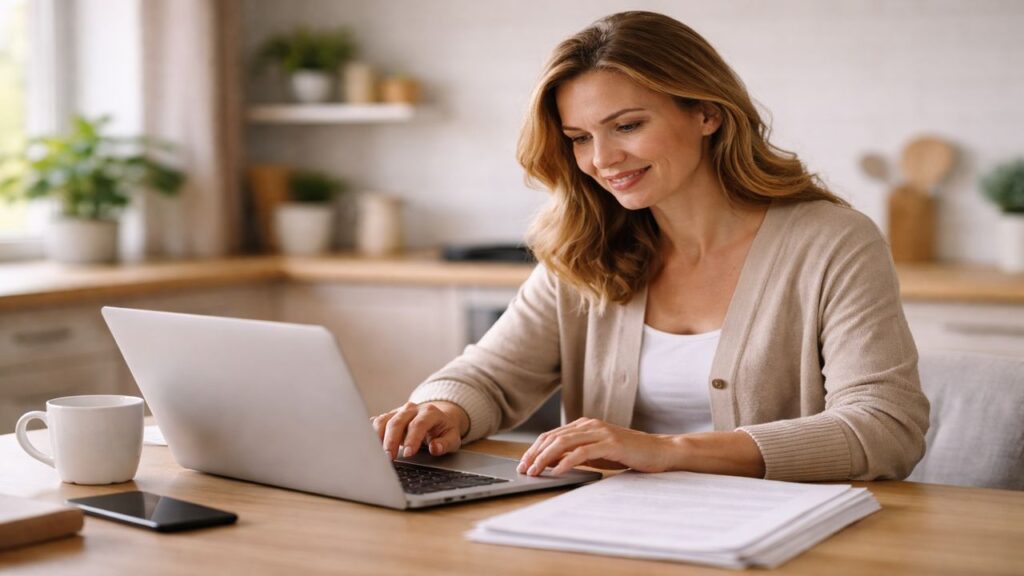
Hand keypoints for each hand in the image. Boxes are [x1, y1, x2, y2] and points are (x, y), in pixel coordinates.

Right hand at [371, 401, 468, 459]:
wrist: (438, 417)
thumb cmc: (444, 430)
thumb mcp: (452, 437)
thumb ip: (445, 443)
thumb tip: (435, 448)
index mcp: (429, 412)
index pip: (418, 424)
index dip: (412, 439)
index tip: (407, 454)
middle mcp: (412, 409)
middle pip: (397, 421)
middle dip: (391, 440)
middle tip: (389, 458)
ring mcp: (399, 412)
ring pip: (384, 420)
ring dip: (378, 437)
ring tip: (377, 454)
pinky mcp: (389, 416)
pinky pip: (377, 422)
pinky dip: (371, 433)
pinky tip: (369, 445)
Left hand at [517, 417, 675, 475]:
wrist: (660, 451)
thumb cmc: (629, 454)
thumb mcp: (598, 455)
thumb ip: (576, 455)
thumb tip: (551, 463)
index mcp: (585, 425)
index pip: (552, 435)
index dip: (535, 449)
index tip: (523, 463)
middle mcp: (590, 425)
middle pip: (554, 437)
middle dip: (535, 454)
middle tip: (524, 469)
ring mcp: (601, 432)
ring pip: (564, 442)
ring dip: (545, 458)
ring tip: (535, 471)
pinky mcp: (611, 443)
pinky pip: (582, 452)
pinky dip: (566, 461)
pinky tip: (557, 471)